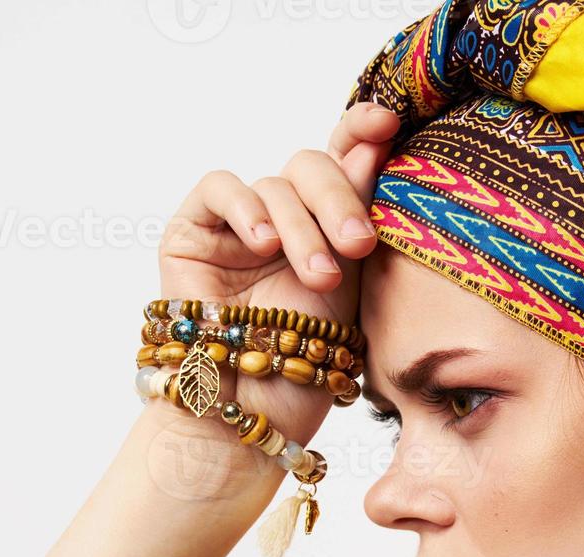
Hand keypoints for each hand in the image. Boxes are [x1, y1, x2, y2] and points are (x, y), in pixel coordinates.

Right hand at [155, 102, 399, 447]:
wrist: (260, 406)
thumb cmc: (312, 354)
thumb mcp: (354, 276)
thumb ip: (362, 207)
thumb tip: (379, 135)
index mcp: (328, 218)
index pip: (344, 155)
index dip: (361, 130)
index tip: (389, 123)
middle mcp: (285, 213)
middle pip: (313, 166)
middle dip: (341, 200)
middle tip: (359, 246)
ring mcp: (239, 220)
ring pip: (276, 185)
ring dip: (302, 229)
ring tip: (318, 279)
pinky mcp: (194, 229)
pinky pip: (220, 188)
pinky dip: (245, 208)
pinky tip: (263, 244)